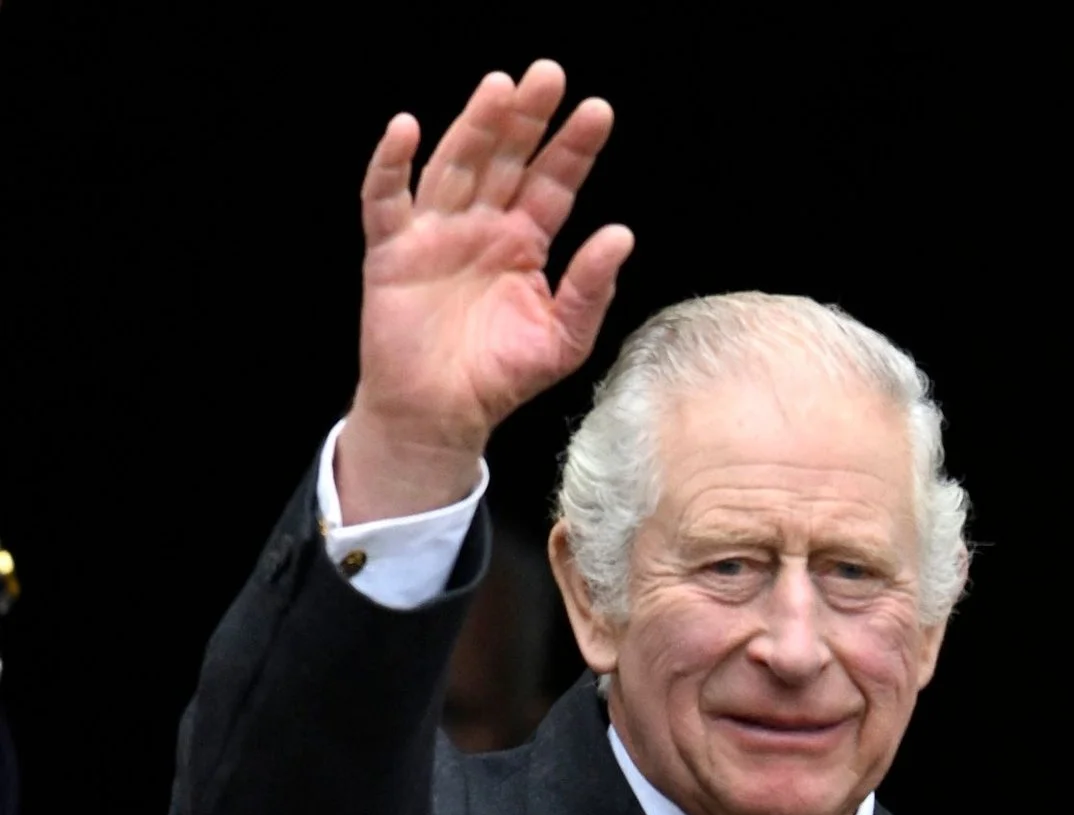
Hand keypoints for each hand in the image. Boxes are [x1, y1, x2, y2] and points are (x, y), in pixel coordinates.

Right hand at [335, 63, 632, 521]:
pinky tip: (406, 129)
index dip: (573, 147)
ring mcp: (436, 231)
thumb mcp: (562, 340)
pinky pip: (387, 198)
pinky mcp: (393, 249)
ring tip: (499, 88)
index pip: (554, 182)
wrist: (442, 415)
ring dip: (474, 125)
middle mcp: (482, 225)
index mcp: (525, 242)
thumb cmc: (500, 377)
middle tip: (549, 75)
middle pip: (505, 158)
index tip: (597, 111)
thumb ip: (590, 289)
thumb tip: (621, 236)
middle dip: (527, 118)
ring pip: (455, 164)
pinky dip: (391, 164)